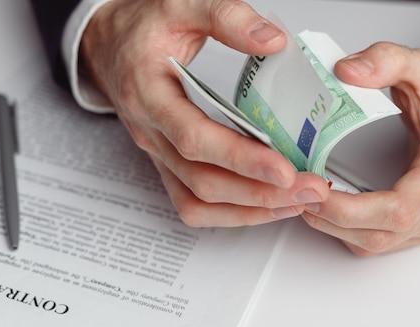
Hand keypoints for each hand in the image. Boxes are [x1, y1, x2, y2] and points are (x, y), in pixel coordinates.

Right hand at [79, 0, 329, 226]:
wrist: (111, 46)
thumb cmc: (143, 29)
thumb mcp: (180, 5)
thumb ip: (225, 16)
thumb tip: (272, 41)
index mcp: (149, 95)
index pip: (194, 138)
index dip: (240, 158)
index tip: (284, 169)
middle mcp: (151, 134)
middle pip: (203, 181)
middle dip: (260, 192)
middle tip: (309, 190)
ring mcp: (158, 155)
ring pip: (199, 201)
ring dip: (250, 209)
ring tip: (296, 202)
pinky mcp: (168, 165)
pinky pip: (194, 204)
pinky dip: (231, 213)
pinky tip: (266, 206)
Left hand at [302, 42, 419, 255]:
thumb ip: (388, 60)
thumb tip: (346, 72)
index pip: (401, 208)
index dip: (354, 209)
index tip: (317, 192)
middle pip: (383, 233)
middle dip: (333, 219)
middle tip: (298, 193)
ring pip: (378, 244)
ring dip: (334, 228)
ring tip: (305, 200)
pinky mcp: (418, 228)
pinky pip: (379, 242)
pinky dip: (347, 231)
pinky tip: (327, 209)